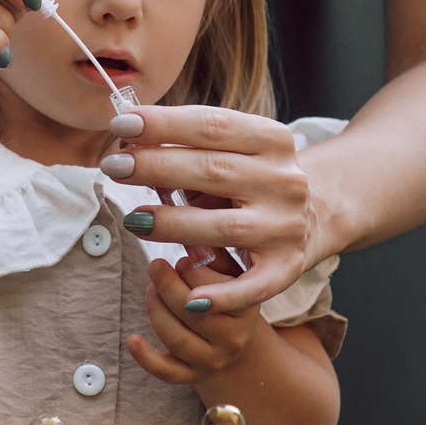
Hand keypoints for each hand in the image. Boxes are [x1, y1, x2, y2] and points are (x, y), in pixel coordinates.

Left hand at [99, 104, 319, 313]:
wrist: (312, 213)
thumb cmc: (248, 178)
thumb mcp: (229, 152)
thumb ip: (185, 147)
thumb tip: (128, 139)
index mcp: (272, 140)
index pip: (213, 126)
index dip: (165, 124)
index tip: (121, 122)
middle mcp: (285, 181)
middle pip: (213, 170)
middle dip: (156, 167)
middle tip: (113, 166)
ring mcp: (287, 226)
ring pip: (224, 227)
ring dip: (174, 223)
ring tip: (134, 219)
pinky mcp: (287, 267)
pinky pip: (253, 287)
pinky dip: (223, 296)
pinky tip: (191, 302)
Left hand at [125, 255, 264, 384]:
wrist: (236, 337)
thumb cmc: (225, 293)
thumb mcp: (229, 271)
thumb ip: (213, 253)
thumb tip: (189, 232)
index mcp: (247, 307)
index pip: (217, 288)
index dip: (192, 271)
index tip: (180, 258)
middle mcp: (234, 338)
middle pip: (193, 313)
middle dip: (168, 286)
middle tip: (155, 266)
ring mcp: (214, 360)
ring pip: (177, 338)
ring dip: (156, 311)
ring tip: (150, 290)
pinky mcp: (193, 375)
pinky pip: (168, 372)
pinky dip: (146, 357)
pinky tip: (132, 339)